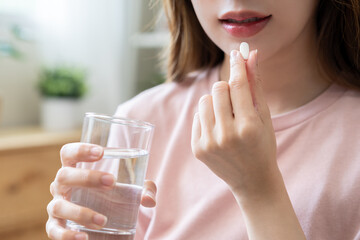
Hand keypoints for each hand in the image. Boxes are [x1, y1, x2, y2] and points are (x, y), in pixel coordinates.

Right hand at [46, 143, 156, 239]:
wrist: (104, 223)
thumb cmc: (114, 197)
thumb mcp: (131, 190)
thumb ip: (143, 190)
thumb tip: (149, 200)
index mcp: (75, 170)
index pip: (69, 153)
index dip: (80, 150)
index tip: (101, 152)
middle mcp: (62, 186)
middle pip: (64, 175)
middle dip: (87, 177)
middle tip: (112, 182)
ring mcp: (56, 206)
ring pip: (59, 205)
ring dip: (81, 212)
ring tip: (104, 221)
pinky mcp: (55, 227)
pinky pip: (55, 231)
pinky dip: (67, 235)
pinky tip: (84, 237)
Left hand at [191, 48, 278, 200]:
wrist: (252, 180)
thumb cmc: (262, 145)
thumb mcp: (265, 117)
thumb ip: (256, 86)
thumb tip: (251, 56)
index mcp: (248, 127)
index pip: (238, 85)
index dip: (237, 66)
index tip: (237, 53)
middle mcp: (226, 135)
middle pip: (218, 89)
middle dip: (227, 88)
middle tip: (235, 99)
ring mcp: (209, 143)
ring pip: (204, 101)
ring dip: (215, 102)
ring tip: (226, 116)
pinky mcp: (197, 148)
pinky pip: (197, 116)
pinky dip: (207, 117)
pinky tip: (219, 129)